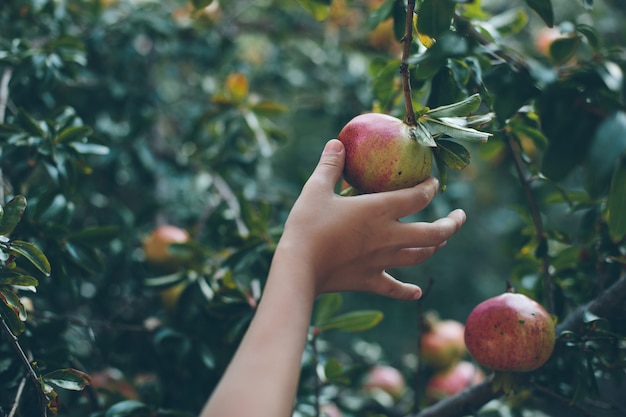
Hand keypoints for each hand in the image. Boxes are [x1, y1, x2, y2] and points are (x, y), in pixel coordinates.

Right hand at [275, 139, 465, 299]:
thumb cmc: (307, 226)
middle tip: (460, 217)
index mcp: (379, 210)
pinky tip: (417, 292)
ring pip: (420, 256)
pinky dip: (408, 291)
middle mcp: (388, 236)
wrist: (298, 268)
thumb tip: (337, 142)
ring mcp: (382, 261)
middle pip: (433, 233)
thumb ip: (330, 165)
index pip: (418, 197)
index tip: (434, 182)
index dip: (430, 188)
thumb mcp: (315, 189)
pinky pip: (395, 288)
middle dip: (452, 224)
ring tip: (441, 241)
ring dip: (435, 248)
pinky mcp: (370, 280)